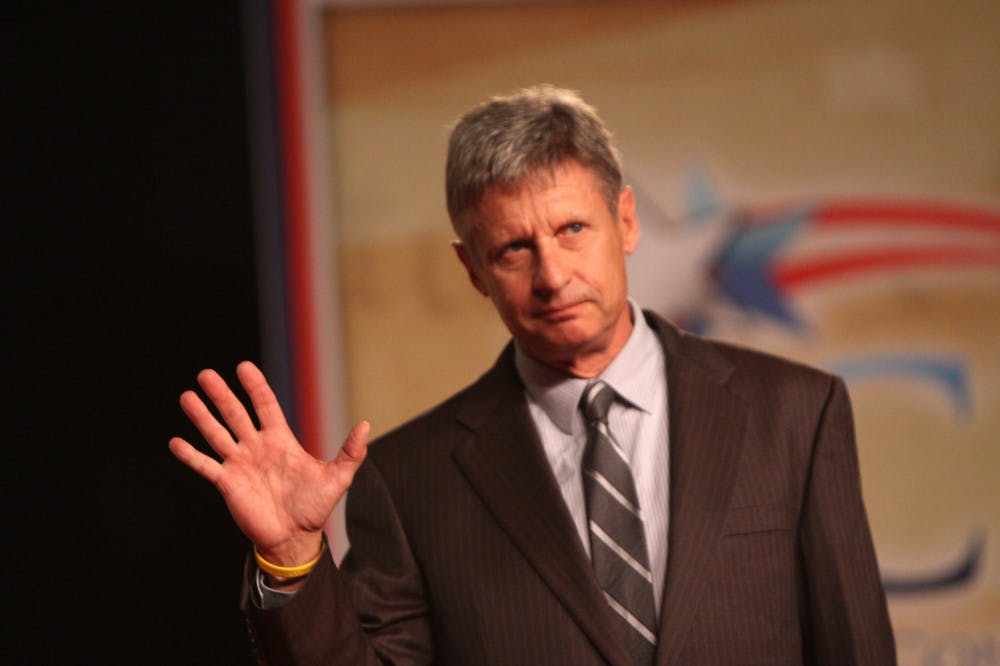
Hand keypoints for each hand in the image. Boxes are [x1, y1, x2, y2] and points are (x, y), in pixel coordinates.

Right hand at [169, 361, 368, 565]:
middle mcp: (257, 447)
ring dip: (202, 417)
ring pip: (217, 434)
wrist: (295, 538)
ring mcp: (240, 464)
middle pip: (236, 414)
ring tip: (187, 396)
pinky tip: (175, 442)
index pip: (265, 406)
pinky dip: (190, 455)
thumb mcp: (337, 478)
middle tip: (206, 374)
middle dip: (221, 395)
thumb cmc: (315, 507)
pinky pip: (205, 466)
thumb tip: (365, 425)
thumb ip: (351, 452)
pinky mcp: (227, 483)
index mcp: (280, 440)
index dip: (255, 387)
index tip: (243, 367)